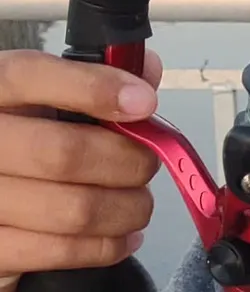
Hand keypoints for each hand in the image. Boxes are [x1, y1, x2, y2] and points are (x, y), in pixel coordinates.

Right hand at [0, 50, 161, 287]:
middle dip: (127, 160)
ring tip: (139, 203)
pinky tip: (121, 237)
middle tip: (149, 163)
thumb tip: (145, 77)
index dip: (97, 89)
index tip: (144, 103)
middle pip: (64, 153)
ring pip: (71, 210)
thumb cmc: (20, 133)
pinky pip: (56, 253)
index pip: (33, 78)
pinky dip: (103, 247)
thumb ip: (93, 76)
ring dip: (124, 208)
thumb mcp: (40, 93)